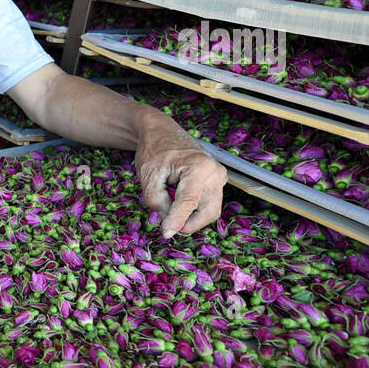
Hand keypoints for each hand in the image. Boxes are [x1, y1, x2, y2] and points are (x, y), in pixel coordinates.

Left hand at [134, 122, 227, 238]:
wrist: (161, 132)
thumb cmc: (153, 152)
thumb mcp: (148, 178)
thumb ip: (158, 203)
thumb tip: (171, 225)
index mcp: (199, 168)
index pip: (189, 203)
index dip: (176, 222)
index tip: (165, 235)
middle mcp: (215, 172)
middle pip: (208, 212)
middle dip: (188, 224)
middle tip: (168, 228)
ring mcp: (219, 176)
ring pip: (211, 211)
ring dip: (192, 218)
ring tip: (171, 213)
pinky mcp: (217, 181)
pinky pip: (209, 204)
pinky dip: (195, 210)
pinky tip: (179, 206)